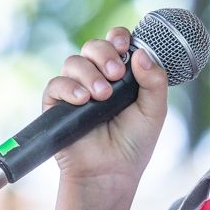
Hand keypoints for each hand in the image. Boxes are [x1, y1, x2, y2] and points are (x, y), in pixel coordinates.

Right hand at [41, 27, 168, 192]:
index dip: (118, 37)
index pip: (115, 43)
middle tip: (116, 74)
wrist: (112, 172)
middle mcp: (97, 77)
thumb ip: (154, 81)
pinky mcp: (56, 105)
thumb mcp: (154, 110)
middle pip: (92, 46)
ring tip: (103, 95)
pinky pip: (56, 84)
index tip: (124, 45)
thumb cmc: (134, 143)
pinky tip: (83, 99)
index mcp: (121, 74)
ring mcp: (75, 89)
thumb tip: (141, 54)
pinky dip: (69, 87)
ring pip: (74, 62)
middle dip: (104, 54)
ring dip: (89, 73)